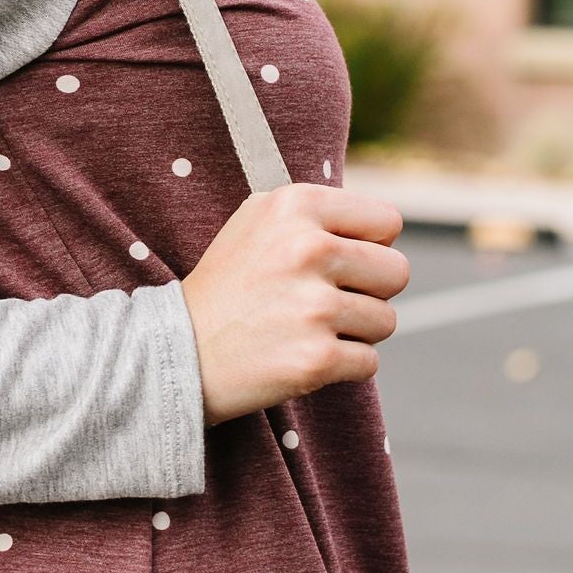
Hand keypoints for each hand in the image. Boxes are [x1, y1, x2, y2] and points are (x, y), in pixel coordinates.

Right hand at [180, 184, 408, 424]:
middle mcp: (307, 249)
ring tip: (308, 330)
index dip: (371, 246)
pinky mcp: (316, 358)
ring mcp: (313, 306)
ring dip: (356, 332)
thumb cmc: (225, 287)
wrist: (176, 351)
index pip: (387, 221)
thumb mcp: (256, 222)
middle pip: (397, 272)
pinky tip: (303, 356)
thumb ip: (316, 215)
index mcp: (295, 206)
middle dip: (370, 291)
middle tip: (327, 301)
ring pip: (386, 320)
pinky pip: (369, 362)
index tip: (341, 262)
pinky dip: (343, 366)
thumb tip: (383, 228)